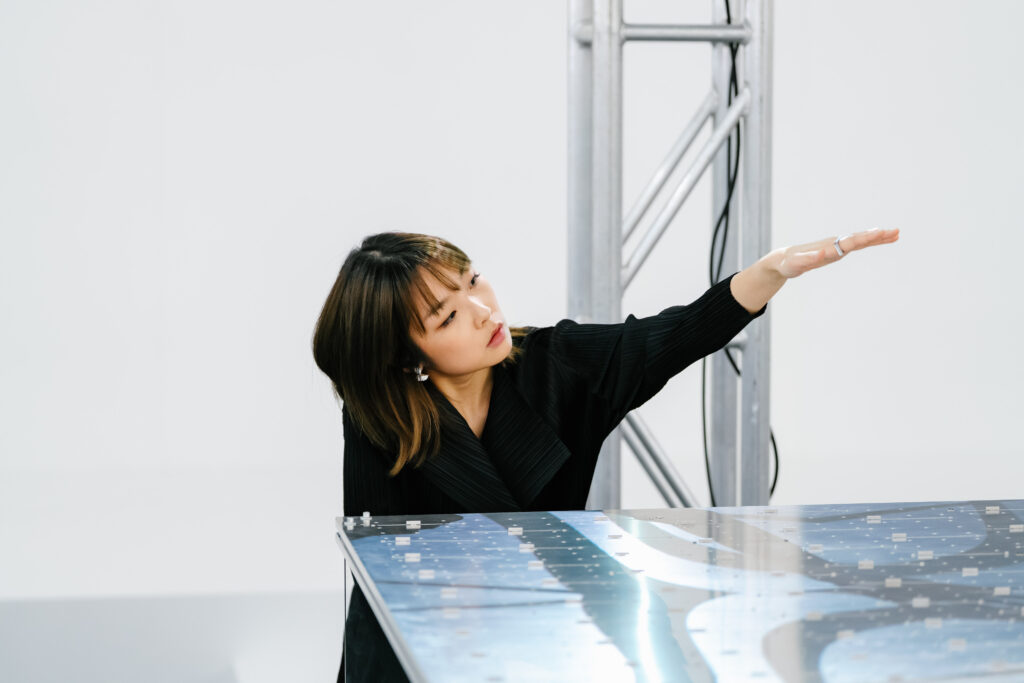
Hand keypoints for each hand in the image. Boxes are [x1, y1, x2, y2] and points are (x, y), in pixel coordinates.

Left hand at [775, 228, 899, 278]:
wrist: (785, 260)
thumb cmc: (790, 262)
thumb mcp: (798, 262)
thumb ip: (810, 258)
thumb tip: (824, 253)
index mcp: (830, 246)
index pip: (851, 241)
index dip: (866, 238)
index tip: (880, 232)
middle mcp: (836, 244)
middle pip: (860, 239)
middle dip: (878, 236)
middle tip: (896, 232)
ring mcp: (838, 247)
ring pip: (862, 241)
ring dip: (879, 238)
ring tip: (896, 235)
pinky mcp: (838, 251)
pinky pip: (858, 246)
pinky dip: (871, 242)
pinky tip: (881, 240)